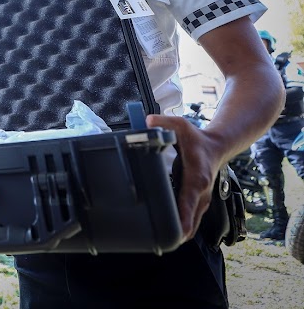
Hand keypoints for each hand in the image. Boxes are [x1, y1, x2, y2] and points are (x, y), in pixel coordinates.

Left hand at [146, 113, 222, 240]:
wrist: (218, 146)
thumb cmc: (196, 138)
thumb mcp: (181, 125)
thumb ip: (164, 122)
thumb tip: (148, 122)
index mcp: (196, 177)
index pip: (189, 201)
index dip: (184, 218)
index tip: (178, 233)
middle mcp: (202, 193)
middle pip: (191, 220)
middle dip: (178, 233)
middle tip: (160, 244)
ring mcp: (203, 200)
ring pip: (193, 224)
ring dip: (180, 234)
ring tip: (161, 244)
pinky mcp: (200, 202)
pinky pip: (192, 220)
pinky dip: (182, 228)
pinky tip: (169, 236)